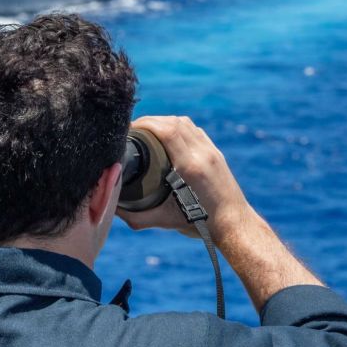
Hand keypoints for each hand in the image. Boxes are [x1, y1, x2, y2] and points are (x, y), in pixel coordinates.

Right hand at [116, 116, 250, 240]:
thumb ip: (136, 216)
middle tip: (134, 129)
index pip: (167, 130)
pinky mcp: (216, 153)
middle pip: (174, 122)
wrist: (233, 224)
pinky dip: (179, 127)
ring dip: (165, 121)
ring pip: (186, 123)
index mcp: (190, 166)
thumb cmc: (201, 225)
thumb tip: (112, 208)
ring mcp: (211, 151)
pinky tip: (169, 134)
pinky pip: (195, 130)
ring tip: (149, 130)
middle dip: (152, 121)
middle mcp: (202, 154)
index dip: (146, 123)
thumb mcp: (164, 221)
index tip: (130, 128)